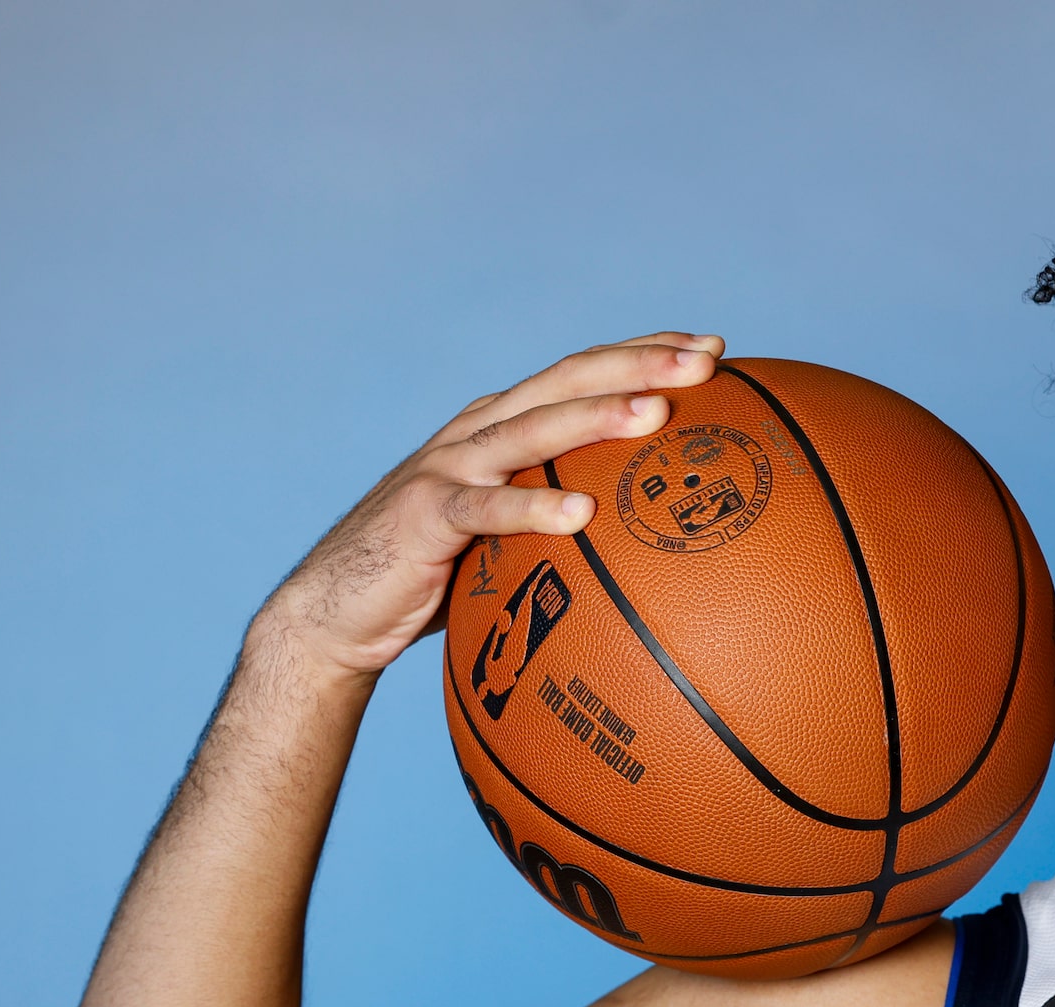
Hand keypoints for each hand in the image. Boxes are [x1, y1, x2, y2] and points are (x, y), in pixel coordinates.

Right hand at [255, 332, 725, 676]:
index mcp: (504, 426)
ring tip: (657, 414)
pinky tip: (581, 511)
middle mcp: (479, 430)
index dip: (645, 352)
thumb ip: (564, 516)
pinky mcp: (425, 515)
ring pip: (532, 430)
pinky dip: (532, 509)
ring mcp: (448, 467)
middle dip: (640, 364)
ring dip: (597, 417)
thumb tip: (650, 538)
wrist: (339, 609)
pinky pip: (486, 510)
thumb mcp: (513, 536)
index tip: (715, 349)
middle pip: (567, 380)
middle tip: (707, 360)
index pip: (582, 373)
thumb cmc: (440, 576)